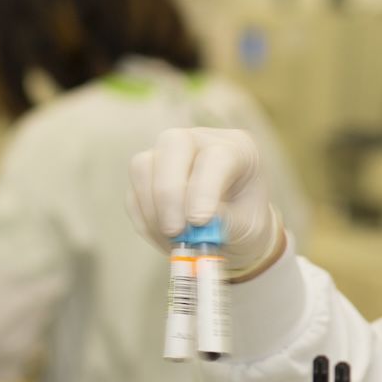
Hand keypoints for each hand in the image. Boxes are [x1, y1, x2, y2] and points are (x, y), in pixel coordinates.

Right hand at [127, 127, 280, 274]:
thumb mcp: (248, 227)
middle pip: (173, 144)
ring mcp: (169, 153)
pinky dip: (145, 220)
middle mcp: (201, 140)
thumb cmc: (246, 221)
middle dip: (169, 192)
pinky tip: (164, 239)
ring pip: (143, 166)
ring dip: (153, 210)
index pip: (216, 156)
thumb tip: (195, 227)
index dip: (204, 189)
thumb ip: (224, 224)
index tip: (199, 222)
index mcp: (238, 148)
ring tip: (174, 241)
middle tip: (175, 231)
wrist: (233, 228)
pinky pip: (133, 192)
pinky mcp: (147, 172)